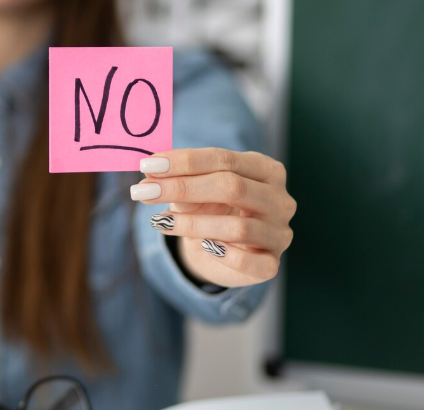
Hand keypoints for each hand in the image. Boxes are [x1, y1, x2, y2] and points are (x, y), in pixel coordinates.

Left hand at [131, 148, 295, 288]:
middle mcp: (279, 199)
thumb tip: (149, 175)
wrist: (221, 250)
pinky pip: (249, 262)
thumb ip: (177, 180)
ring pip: (238, 228)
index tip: (147, 166)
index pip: (224, 159)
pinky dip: (221, 254)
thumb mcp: (193, 190)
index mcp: (264, 169)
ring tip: (161, 221)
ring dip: (193, 224)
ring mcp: (279, 233)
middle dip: (182, 187)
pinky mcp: (271, 264)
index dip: (184, 161)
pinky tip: (200, 246)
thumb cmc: (210, 208)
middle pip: (232, 187)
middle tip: (143, 192)